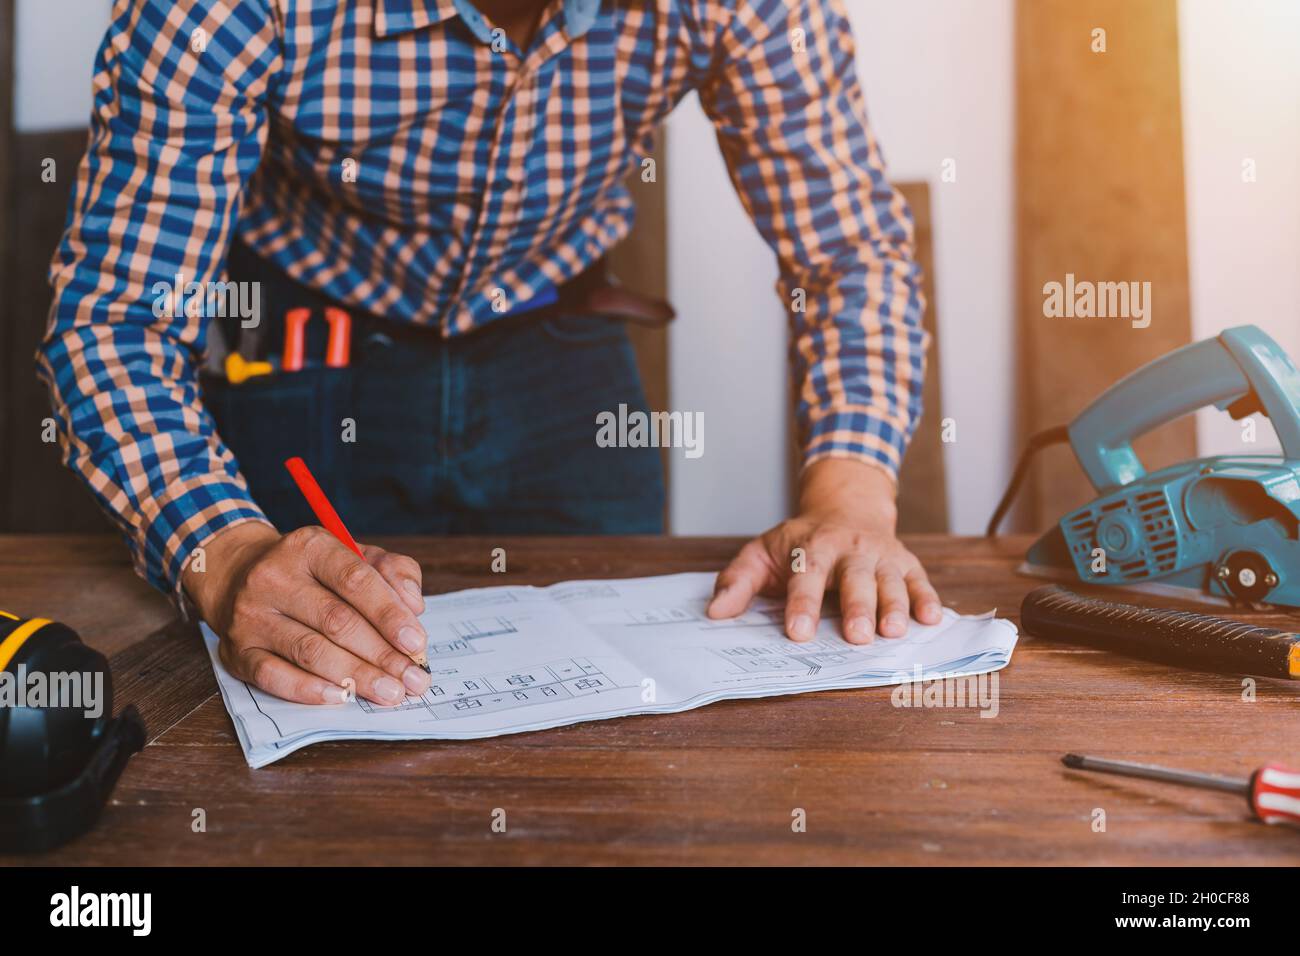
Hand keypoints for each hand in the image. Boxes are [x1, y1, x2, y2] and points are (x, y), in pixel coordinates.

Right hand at [183, 522, 432, 704]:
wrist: (237, 575)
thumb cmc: (312, 571)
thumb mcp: (354, 555)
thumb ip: (392, 571)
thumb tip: (414, 606)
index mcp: (310, 546)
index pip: (355, 579)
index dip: (389, 614)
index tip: (417, 643)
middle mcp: (275, 577)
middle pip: (336, 621)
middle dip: (382, 655)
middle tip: (413, 679)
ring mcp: (252, 615)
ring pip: (310, 651)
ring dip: (356, 676)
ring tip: (390, 693)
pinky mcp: (237, 650)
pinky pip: (274, 676)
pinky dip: (310, 690)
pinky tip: (342, 697)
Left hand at [707, 458, 941, 642]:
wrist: (846, 508)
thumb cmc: (800, 543)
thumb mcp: (762, 553)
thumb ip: (738, 581)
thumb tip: (716, 612)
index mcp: (812, 546)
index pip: (806, 576)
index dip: (802, 604)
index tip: (798, 633)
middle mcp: (850, 549)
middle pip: (854, 578)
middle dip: (856, 607)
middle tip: (855, 636)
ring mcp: (881, 555)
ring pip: (890, 581)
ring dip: (893, 606)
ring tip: (891, 633)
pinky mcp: (906, 562)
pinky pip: (920, 580)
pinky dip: (927, 599)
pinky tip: (931, 619)